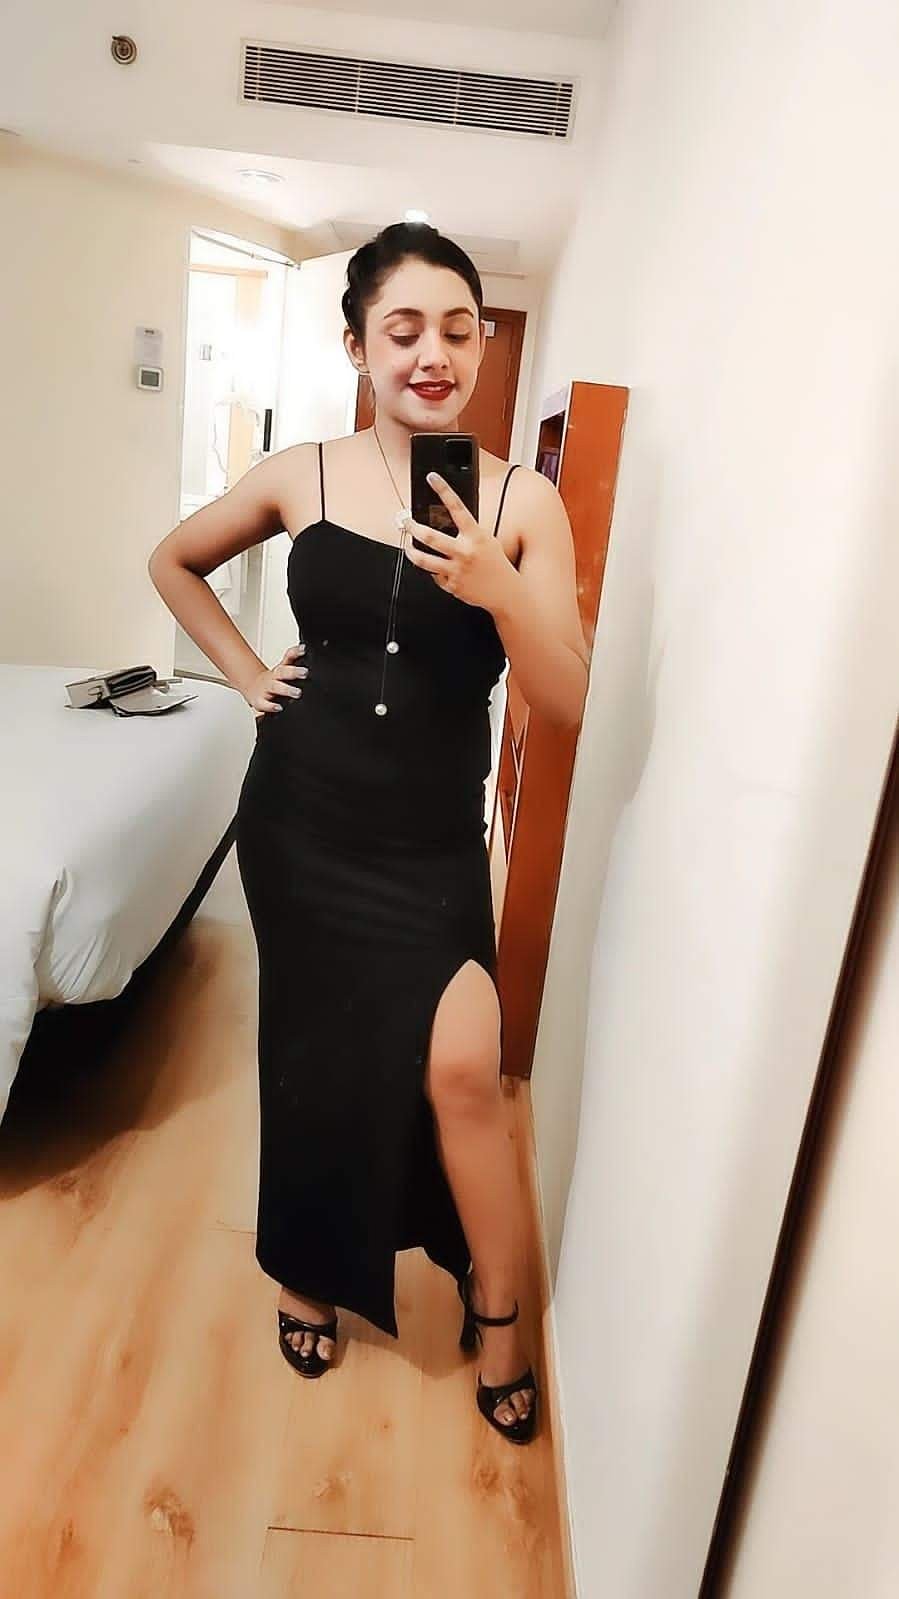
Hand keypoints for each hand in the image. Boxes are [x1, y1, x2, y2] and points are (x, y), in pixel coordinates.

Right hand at [245, 643, 307, 716]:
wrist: (254, 690)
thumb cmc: (273, 682)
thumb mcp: (284, 672)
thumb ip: (296, 666)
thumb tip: (309, 656)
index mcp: (280, 670)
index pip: (288, 657)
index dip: (296, 652)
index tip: (304, 649)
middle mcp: (273, 677)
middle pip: (283, 672)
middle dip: (294, 672)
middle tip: (305, 672)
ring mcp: (266, 689)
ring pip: (276, 687)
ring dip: (287, 689)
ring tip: (298, 693)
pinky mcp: (260, 701)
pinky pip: (264, 703)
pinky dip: (271, 706)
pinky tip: (279, 707)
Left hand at [402, 473, 514, 614]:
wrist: (507, 592)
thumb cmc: (496, 564)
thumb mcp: (486, 541)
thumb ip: (468, 533)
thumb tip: (446, 522)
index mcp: (476, 536)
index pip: (457, 508)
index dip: (444, 490)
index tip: (432, 477)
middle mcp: (465, 552)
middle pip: (430, 537)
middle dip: (412, 527)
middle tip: (405, 522)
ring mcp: (457, 570)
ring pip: (424, 560)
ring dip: (411, 551)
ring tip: (408, 545)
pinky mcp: (452, 586)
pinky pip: (435, 576)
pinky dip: (434, 571)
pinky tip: (438, 569)